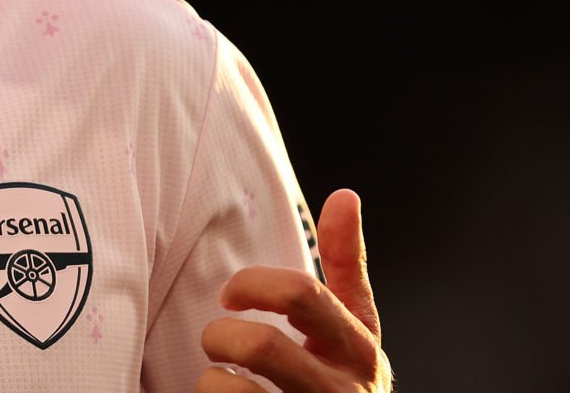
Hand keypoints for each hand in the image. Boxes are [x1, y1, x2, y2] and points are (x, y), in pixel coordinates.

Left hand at [197, 188, 391, 392]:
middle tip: (214, 341)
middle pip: (262, 345)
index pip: (303, 293)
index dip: (253, 284)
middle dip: (220, 336)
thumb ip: (345, 267)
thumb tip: (345, 195)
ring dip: (210, 382)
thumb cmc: (341, 380)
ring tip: (217, 381)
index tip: (230, 295)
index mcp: (359, 351)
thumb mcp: (354, 328)